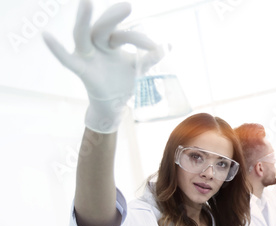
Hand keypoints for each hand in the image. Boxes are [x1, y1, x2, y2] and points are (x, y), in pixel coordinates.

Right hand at [42, 0, 162, 132]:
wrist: (114, 104)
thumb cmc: (122, 81)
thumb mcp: (139, 68)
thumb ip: (151, 57)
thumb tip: (168, 45)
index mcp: (110, 42)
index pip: (123, 34)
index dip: (139, 39)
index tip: (154, 47)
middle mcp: (96, 45)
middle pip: (103, 28)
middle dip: (114, 17)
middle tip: (128, 6)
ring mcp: (87, 56)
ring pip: (83, 35)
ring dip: (83, 19)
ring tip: (87, 2)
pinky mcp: (81, 69)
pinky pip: (66, 60)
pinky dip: (56, 49)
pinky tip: (46, 36)